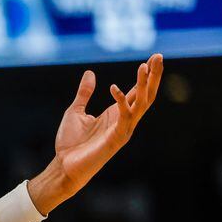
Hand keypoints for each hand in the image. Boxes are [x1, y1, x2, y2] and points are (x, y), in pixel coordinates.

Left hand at [54, 54, 162, 191]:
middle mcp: (124, 120)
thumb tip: (89, 73)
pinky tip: (113, 88)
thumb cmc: (70, 143)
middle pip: (146, 95)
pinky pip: (124, 117)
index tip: (153, 57)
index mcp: (116, 113)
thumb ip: (84, 93)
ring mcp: (123, 130)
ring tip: (144, 66)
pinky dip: (120, 101)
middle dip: (153, 76)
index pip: (137, 91)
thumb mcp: (75, 111)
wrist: (63, 166)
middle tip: (159, 56)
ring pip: (141, 104)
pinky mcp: (116, 138)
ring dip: (144, 85)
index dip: (146, 75)